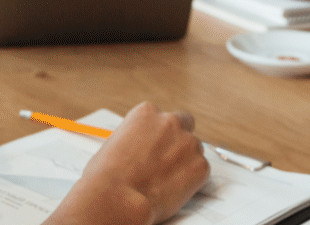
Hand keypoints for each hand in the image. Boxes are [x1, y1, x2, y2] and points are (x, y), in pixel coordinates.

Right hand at [46, 102, 208, 224]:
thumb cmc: (107, 174)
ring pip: (195, 150)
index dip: (159, 134)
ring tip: (167, 181)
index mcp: (147, 113)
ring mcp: (188, 143)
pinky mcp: (200, 166)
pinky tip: (174, 190)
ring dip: (186, 161)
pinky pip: (202, 171)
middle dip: (179, 139)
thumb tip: (139, 148)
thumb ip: (135, 138)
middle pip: (185, 124)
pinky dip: (193, 181)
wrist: (117, 197)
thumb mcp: (115, 142)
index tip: (155, 147)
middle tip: (170, 158)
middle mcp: (170, 122)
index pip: (161, 117)